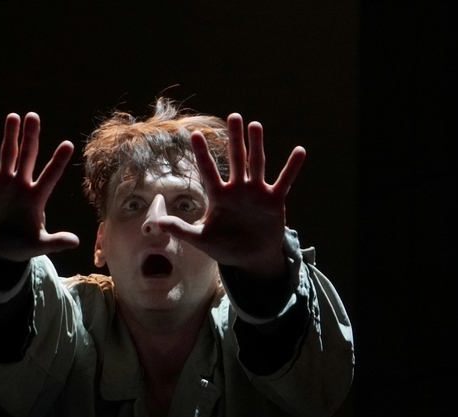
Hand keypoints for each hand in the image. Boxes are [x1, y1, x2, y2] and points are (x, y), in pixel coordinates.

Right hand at [0, 112, 77, 261]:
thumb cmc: (20, 245)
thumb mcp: (38, 245)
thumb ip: (55, 242)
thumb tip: (76, 242)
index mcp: (37, 196)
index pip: (50, 175)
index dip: (58, 161)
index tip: (68, 144)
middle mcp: (21, 184)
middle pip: (28, 156)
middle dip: (30, 137)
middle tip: (33, 116)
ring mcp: (3, 181)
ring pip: (8, 154)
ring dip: (10, 136)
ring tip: (13, 117)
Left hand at [157, 113, 304, 278]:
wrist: (250, 258)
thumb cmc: (224, 246)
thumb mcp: (201, 239)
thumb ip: (181, 229)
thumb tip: (157, 223)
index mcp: (219, 196)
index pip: (208, 170)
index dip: (201, 153)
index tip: (193, 134)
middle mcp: (237, 189)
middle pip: (235, 159)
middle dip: (234, 138)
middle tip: (233, 116)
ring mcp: (256, 193)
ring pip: (256, 164)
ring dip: (256, 145)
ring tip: (255, 125)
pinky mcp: (274, 201)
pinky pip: (284, 181)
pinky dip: (292, 167)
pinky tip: (299, 151)